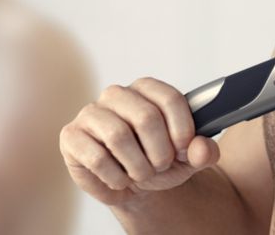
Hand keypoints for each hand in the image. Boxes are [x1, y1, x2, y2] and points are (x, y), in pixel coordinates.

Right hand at [59, 78, 219, 206]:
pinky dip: (115, 177)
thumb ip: (203, 151)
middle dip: (159, 152)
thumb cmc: (159, 160)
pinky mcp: (72, 136)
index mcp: (147, 89)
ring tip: (141, 174)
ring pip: (119, 136)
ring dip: (137, 166)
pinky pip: (96, 157)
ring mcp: (91, 113)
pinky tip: (120, 179)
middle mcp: (117, 95)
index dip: (182, 128)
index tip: (183, 149)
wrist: (133, 184)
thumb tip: (202, 148)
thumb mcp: (188, 159)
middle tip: (160, 166)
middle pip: (145, 117)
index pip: (169, 98)